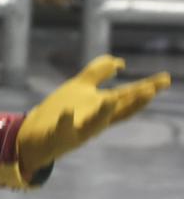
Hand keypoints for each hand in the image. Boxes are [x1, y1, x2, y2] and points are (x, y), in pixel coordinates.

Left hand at [17, 56, 169, 179]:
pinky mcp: (59, 135)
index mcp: (100, 108)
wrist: (35, 137)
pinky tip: (67, 112)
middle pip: (117, 110)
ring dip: (103, 112)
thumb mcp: (83, 89)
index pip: (126, 99)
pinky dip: (65, 120)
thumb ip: (99, 73)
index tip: (163, 80)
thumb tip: (120, 61)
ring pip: (95, 123)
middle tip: (151, 90)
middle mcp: (94, 120)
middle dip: (134, 101)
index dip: (144, 91)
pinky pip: (62, 128)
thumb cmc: (63, 113)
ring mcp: (78, 130)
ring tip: (109, 100)